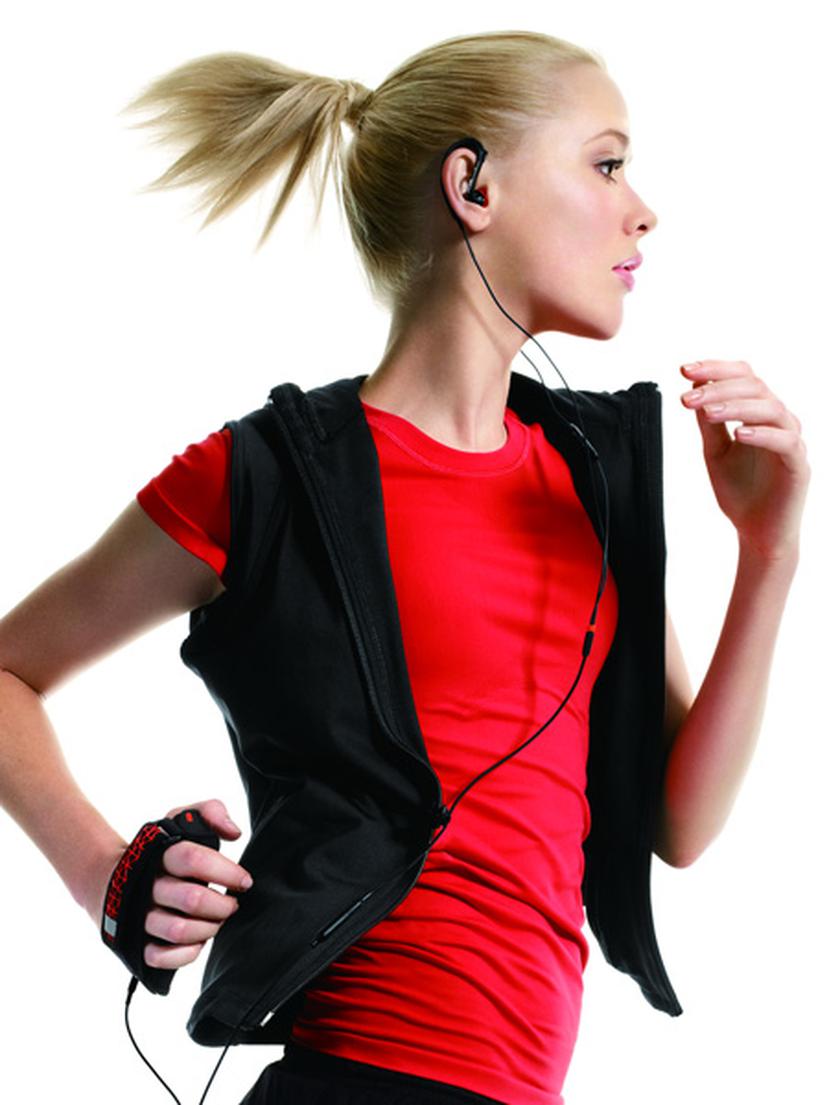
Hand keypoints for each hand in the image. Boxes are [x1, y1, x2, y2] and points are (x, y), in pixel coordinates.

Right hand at [144, 798, 252, 970]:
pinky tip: (197, 941)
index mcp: (161, 853)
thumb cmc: (163, 850)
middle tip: (232, 904)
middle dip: (222, 905)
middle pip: (192, 899)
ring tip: (217, 921)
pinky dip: (185, 954)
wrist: (111, 877)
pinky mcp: (136, 942)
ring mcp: (140, 916)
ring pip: (178, 930)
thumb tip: (234, 832)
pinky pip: (160, 956)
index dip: (226, 871)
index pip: (194, 859)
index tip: (244, 881)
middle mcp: (148, 885)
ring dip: (208, 928)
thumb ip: (212, 812)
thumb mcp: (182, 819)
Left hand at [679, 360, 809, 561]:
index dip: (716, 369)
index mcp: (758, 413)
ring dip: (736, 406)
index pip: (743, 377)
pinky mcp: (798, 465)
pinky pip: (786, 442)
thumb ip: (709, 424)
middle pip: (755, 387)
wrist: (756, 532)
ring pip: (771, 409)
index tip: (685, 369)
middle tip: (688, 395)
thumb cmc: (740, 491)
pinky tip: (739, 434)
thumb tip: (695, 390)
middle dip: (718, 387)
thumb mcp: (715, 452)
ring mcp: (791, 441)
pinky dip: (762, 434)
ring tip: (706, 412)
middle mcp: (777, 421)